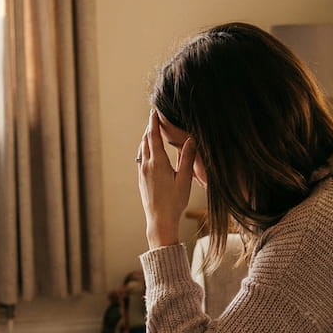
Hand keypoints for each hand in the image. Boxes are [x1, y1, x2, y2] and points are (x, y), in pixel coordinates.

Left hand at [138, 110, 196, 247]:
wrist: (160, 220)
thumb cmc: (174, 202)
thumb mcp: (185, 179)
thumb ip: (187, 158)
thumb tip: (191, 139)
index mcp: (158, 162)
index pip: (154, 136)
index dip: (154, 123)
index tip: (154, 112)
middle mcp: (147, 165)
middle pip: (146, 141)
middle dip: (150, 129)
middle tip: (154, 119)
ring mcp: (142, 173)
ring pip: (142, 150)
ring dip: (146, 139)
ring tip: (151, 133)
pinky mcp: (141, 180)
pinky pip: (141, 160)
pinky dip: (145, 150)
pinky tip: (149, 153)